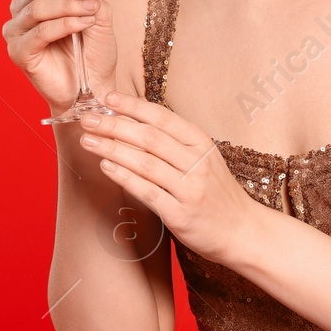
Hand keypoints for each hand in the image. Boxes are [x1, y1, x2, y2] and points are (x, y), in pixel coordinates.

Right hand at [2, 0, 117, 115]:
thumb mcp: (98, 15)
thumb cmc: (94, 55)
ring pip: (39, 7)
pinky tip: (79, 25)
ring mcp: (17, 32)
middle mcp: (23, 12)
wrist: (94, 89)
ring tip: (90, 12)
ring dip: (70, 7)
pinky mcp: (19, 52)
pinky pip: (40, 30)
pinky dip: (63, 25)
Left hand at [74, 91, 260, 264]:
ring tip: (88, 141)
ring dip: (112, 149)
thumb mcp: (204, 158)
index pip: (163, 118)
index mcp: (202, 143)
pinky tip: (106, 167)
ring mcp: (190, 189)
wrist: (243, 231)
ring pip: (145, 163)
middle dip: (114, 126)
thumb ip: (175, 142)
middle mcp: (197, 163)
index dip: (133, 106)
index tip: (108, 98)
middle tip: (88, 119)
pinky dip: (124, 177)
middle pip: (149, 138)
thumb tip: (134, 121)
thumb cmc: (217, 193)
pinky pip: (147, 192)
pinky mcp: (181, 215)